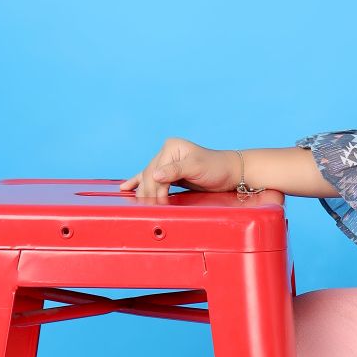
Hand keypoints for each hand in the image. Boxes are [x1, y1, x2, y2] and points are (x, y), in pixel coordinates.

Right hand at [119, 139, 237, 204]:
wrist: (230, 172)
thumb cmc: (216, 167)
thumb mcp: (196, 167)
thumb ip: (175, 170)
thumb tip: (154, 175)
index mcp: (171, 147)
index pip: (156, 170)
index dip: (155, 188)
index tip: (158, 203)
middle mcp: (167, 153)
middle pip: (150, 175)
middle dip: (148, 192)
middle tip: (148, 208)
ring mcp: (168, 162)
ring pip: (148, 178)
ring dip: (142, 191)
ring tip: (137, 203)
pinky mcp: (171, 173)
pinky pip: (151, 178)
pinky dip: (139, 182)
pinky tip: (126, 187)